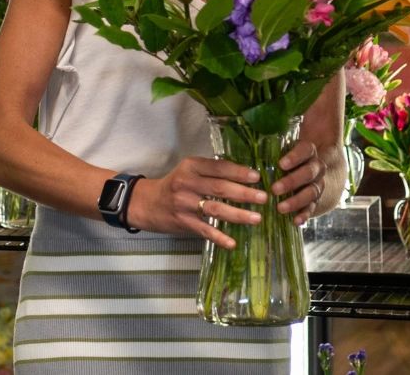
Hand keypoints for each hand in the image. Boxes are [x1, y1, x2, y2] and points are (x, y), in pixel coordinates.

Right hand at [129, 156, 266, 249]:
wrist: (146, 203)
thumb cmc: (176, 184)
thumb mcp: (190, 170)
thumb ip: (212, 171)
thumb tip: (245, 174)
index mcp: (192, 166)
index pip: (219, 167)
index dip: (239, 172)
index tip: (257, 177)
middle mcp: (187, 183)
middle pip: (220, 188)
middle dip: (244, 193)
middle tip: (264, 197)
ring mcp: (184, 204)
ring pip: (216, 209)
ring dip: (238, 214)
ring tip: (257, 218)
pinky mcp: (183, 222)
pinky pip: (204, 230)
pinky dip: (219, 237)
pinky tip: (232, 243)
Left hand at [270, 140, 326, 225]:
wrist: (305, 176)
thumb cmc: (285, 162)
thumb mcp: (280, 154)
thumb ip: (271, 154)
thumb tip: (251, 153)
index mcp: (308, 152)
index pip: (305, 150)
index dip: (294, 157)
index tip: (280, 164)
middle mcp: (316, 168)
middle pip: (309, 172)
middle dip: (292, 181)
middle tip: (274, 189)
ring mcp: (317, 185)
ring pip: (312, 191)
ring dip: (296, 200)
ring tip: (280, 208)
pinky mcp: (315, 201)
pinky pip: (312, 208)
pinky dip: (304, 215)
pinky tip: (295, 221)